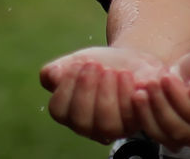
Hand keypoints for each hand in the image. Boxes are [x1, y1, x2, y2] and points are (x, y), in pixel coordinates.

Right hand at [40, 46, 165, 143]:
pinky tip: (126, 75)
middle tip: (94, 65)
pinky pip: (131, 117)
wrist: (131, 61)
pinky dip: (127, 95)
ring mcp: (114, 128)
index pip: (59, 110)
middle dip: (87, 90)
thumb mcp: (78, 61)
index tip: (77, 64)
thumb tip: (53, 75)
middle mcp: (90, 127)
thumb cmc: (100, 64)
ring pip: (107, 124)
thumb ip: (60, 69)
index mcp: (70, 112)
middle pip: (82, 121)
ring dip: (107, 94)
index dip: (66, 87)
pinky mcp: (136, 122)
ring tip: (111, 71)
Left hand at [132, 41, 189, 150]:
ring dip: (149, 114)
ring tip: (140, 90)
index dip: (179, 98)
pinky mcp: (174, 129)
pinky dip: (144, 116)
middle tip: (150, 82)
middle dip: (161, 106)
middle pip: (180, 129)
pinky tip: (137, 96)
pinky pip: (156, 131)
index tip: (167, 76)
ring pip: (165, 135)